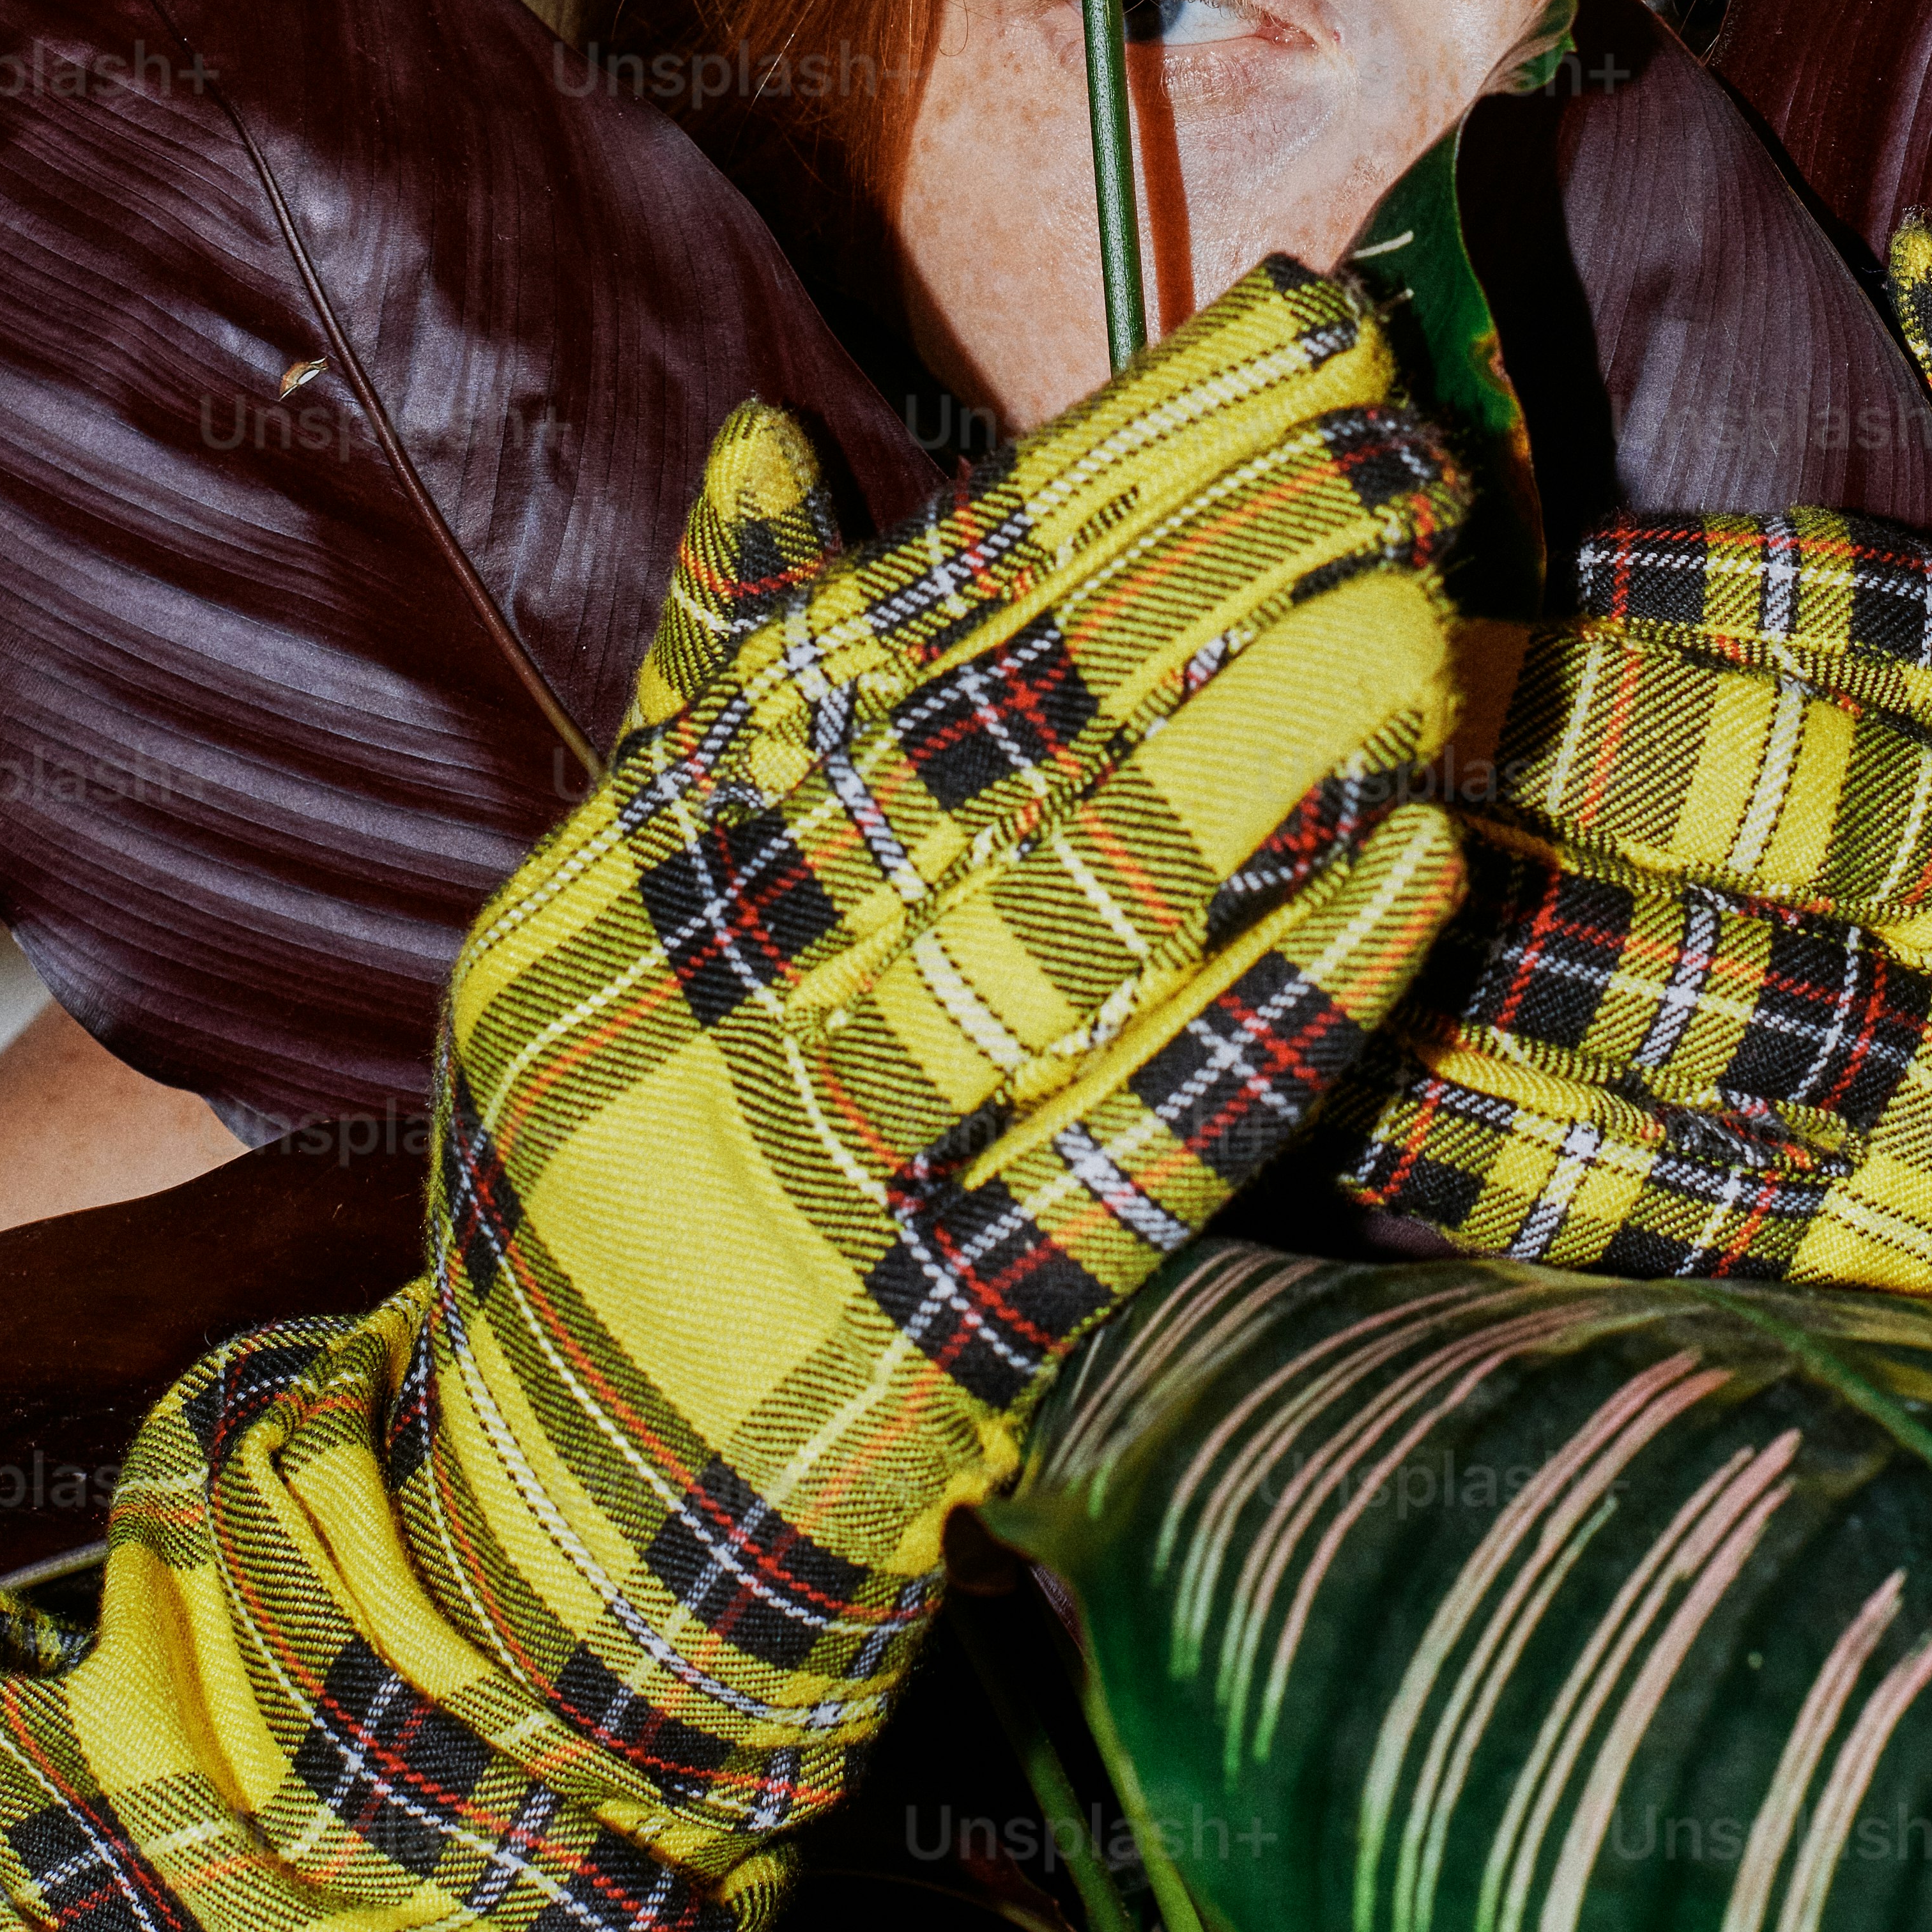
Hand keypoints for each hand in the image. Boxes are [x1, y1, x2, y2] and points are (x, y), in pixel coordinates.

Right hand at [400, 256, 1471, 1825]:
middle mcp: (703, 990)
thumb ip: (701, 696)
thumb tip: (765, 445)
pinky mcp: (924, 1351)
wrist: (506, 1588)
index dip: (1103, 471)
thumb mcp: (593, 935)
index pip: (902, 616)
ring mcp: (810, 1172)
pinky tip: (1413, 873)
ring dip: (1263, 746)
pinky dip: (1277, 1006)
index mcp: (630, 872)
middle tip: (1394, 421)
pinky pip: (1130, 1153)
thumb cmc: (591, 1207)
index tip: (1277, 343)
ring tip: (1425, 598)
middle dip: (1207, 554)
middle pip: (996, 727)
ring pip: (1070, 912)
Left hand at [1331, 216, 1931, 1551]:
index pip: (1855, 629)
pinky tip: (1367, 1106)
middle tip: (1355, 689)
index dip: (1672, 588)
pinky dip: (1513, 1157)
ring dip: (1476, 946)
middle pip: (1734, 809)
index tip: (1516, 551)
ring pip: (1671, 1007)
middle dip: (1533, 748)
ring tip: (1306, 880)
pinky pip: (1672, 1200)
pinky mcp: (1893, 1248)